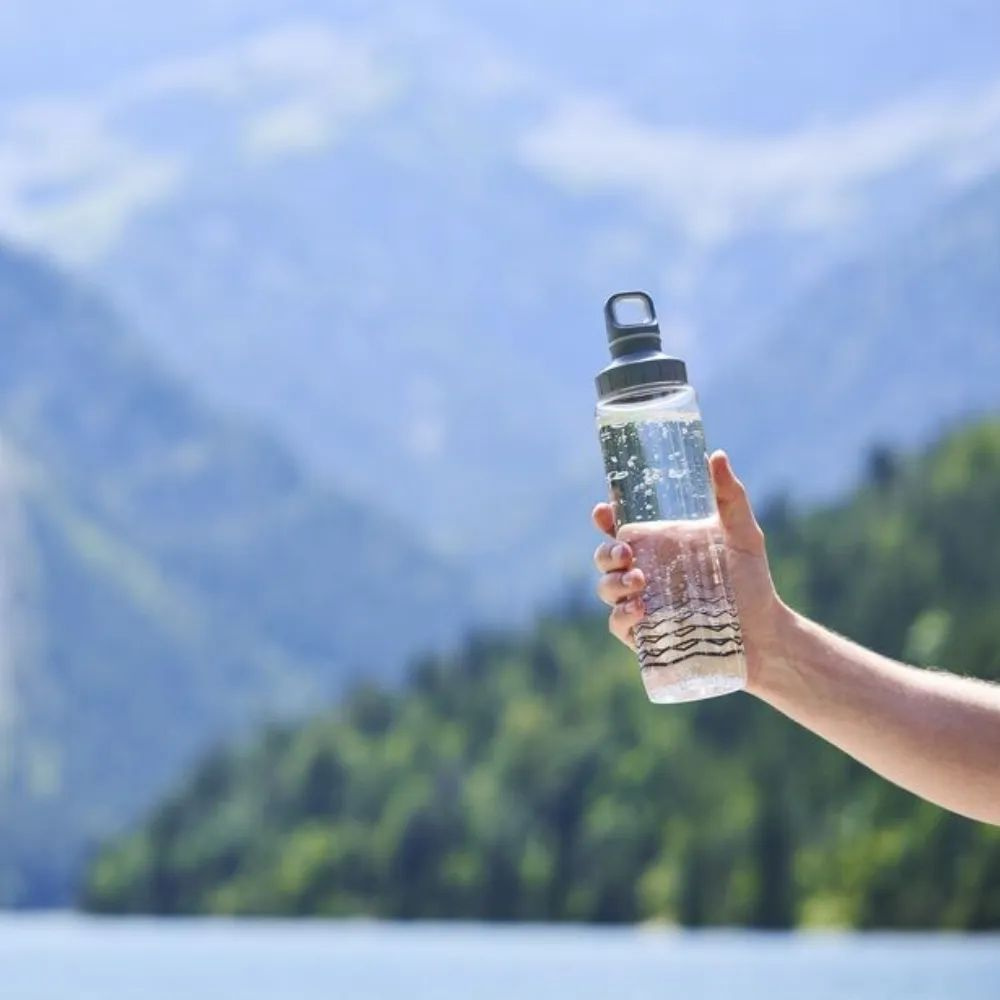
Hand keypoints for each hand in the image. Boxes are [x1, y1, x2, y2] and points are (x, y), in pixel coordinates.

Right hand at [592, 450, 784, 692]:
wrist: (765, 633)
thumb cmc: (751, 581)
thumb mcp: (743, 534)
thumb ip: (730, 495)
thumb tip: (716, 455)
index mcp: (658, 547)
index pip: (619, 528)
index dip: (604, 518)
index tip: (604, 510)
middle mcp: (644, 573)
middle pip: (604, 558)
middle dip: (605, 553)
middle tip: (626, 553)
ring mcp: (642, 604)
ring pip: (606, 590)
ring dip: (613, 584)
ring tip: (639, 581)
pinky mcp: (647, 636)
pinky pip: (618, 625)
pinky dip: (623, 616)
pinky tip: (640, 610)